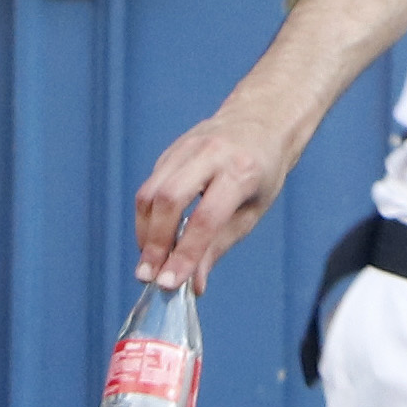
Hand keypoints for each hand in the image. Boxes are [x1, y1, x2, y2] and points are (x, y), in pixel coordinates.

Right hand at [132, 107, 291, 288]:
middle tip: (148, 275)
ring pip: (151, 191)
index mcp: (241, 172)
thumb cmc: (262, 173)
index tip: (169, 284)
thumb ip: (219, 246)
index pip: (205, 219)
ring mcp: (187, 148)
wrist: (261, 122)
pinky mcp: (171, 150)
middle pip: (169, 199)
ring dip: (145, 232)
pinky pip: (150, 185)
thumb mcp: (252, 212)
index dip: (184, 254)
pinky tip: (153, 237)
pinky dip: (147, 216)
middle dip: (155, 243)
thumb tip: (194, 284)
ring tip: (149, 261)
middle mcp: (211, 154)